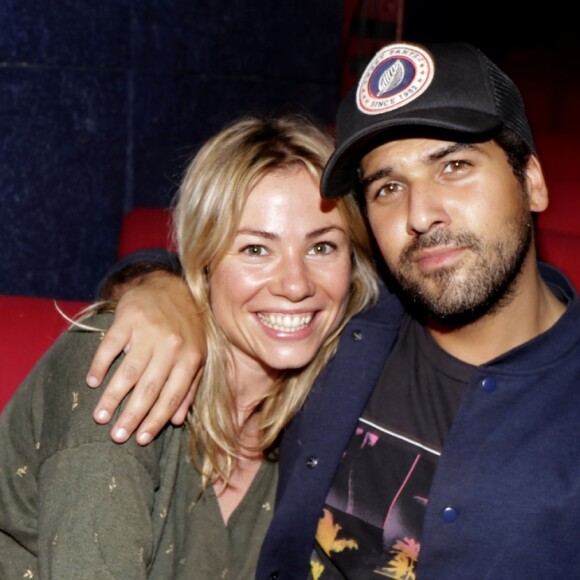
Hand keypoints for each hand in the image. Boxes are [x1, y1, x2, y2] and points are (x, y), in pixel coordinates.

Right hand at [86, 270, 205, 444]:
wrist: (170, 286)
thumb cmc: (186, 328)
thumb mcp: (198, 355)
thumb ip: (190, 386)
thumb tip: (178, 420)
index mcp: (191, 357)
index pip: (172, 396)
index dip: (156, 420)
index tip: (141, 440)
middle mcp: (172, 345)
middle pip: (149, 388)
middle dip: (131, 416)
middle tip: (116, 436)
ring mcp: (149, 331)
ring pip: (128, 372)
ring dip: (112, 397)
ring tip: (99, 417)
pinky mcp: (128, 318)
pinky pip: (110, 347)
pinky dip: (99, 365)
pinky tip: (92, 382)